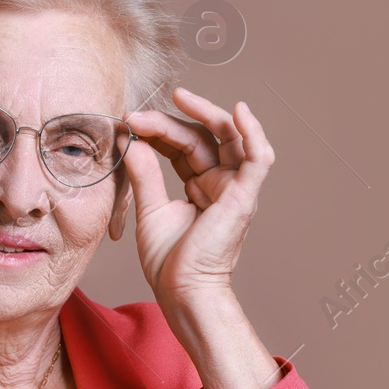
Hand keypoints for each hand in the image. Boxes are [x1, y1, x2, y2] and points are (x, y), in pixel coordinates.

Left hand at [119, 87, 275, 311]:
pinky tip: (239, 110)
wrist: (181, 291)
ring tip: (179, 97)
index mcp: (201, 186)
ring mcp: (235, 188)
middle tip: (139, 114)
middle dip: (170, 121)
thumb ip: (144, 173)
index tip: (130, 122)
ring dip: (206, 114)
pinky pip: (258, 158)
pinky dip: (253, 133)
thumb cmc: (169, 262)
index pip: (183, 146)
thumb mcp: (150, 208)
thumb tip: (131, 140)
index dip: (159, 131)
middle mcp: (221, 183)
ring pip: (227, 138)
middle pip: (201, 137)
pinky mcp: (244, 196)